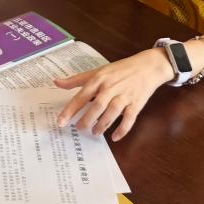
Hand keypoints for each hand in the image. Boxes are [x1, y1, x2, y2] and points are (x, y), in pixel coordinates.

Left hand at [55, 49, 171, 140]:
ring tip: (94, 133)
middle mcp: (111, 87)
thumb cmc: (120, 69)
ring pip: (112, 112)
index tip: (61, 122)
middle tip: (79, 129)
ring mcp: (125, 96)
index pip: (82, 96)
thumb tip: (56, 82)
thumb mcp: (97, 71)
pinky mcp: (137, 103)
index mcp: (99, 79)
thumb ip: (77, 79)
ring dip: (102, 125)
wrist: (147, 66)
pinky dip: (122, 129)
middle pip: (97, 105)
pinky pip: (129, 119)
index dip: (71, 109)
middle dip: (87, 119)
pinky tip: (115, 137)